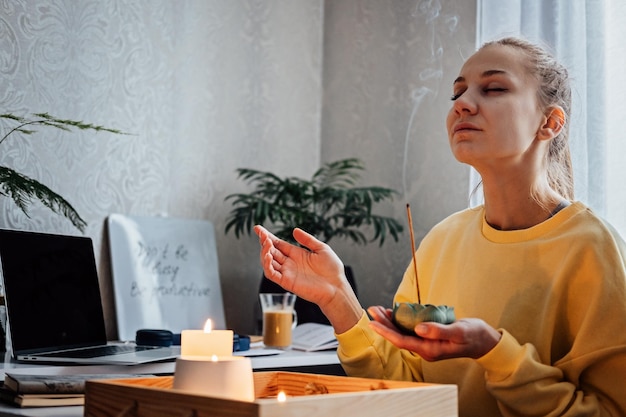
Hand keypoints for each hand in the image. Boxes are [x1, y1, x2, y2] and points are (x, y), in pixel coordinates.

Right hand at [254, 225, 361, 331]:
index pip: (278, 244)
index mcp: (296, 254)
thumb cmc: (332, 270)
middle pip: (271, 251)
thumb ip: (307, 240)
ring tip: (266, 243)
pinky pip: (272, 274)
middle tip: (262, 234)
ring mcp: (287, 273)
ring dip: (264, 252)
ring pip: (268, 262)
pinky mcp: (286, 282)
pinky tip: (268, 256)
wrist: (336, 287)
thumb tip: (294, 230)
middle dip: (264, 242)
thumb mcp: (321, 249)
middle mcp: (290, 263)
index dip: (267, 236)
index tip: (258, 228)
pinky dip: (267, 266)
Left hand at [367, 306, 501, 360]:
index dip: (386, 332)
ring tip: (378, 309)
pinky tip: (395, 313)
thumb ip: (438, 331)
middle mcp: (425, 349)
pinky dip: (400, 322)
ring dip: (390, 322)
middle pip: (398, 337)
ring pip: (402, 334)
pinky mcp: (429, 339)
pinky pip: (409, 331)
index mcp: (430, 350)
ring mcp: (426, 345)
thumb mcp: (458, 331)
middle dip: (383, 324)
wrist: (485, 342)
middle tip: (372, 309)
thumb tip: (418, 329)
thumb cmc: (474, 335)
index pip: (402, 341)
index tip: (373, 322)